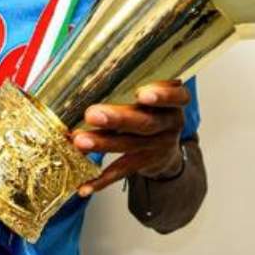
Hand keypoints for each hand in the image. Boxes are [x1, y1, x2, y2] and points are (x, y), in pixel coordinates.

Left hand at [72, 80, 189, 196]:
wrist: (166, 147)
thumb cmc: (151, 109)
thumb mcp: (155, 93)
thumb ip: (134, 82)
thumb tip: (90, 68)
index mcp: (174, 102)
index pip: (176, 98)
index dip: (162, 96)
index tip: (142, 94)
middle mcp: (170, 124)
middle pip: (146, 122)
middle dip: (118, 119)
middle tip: (93, 114)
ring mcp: (158, 146)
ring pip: (130, 146)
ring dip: (103, 144)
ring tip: (79, 141)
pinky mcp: (144, 164)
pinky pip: (122, 172)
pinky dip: (101, 180)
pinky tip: (84, 186)